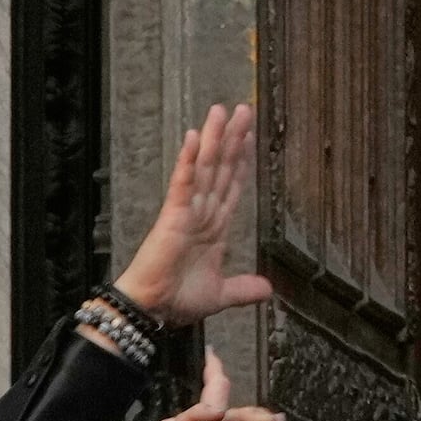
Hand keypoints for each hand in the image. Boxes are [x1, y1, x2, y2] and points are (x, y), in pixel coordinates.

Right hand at [108, 99, 279, 328]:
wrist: (153, 311)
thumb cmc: (177, 300)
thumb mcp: (221, 294)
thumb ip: (243, 288)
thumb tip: (267, 289)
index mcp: (213, 227)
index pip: (231, 186)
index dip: (242, 161)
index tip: (250, 137)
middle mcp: (201, 213)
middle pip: (221, 168)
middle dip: (233, 139)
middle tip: (244, 109)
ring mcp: (187, 211)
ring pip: (205, 168)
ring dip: (215, 139)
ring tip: (223, 110)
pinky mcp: (173, 216)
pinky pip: (184, 183)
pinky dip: (190, 161)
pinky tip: (196, 138)